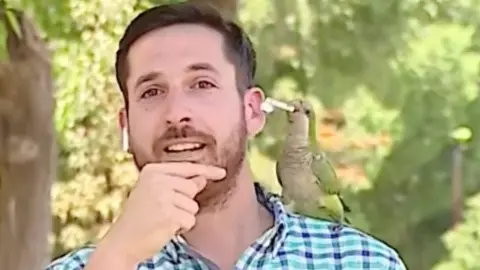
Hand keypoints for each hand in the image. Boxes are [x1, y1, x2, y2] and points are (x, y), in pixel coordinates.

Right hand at [88, 162, 225, 266]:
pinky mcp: (169, 214)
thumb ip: (178, 183)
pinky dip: (181, 227)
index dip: (207, 171)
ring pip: (193, 205)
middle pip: (192, 187)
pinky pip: (190, 220)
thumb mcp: (156, 194)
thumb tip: (202, 178)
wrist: (122, 241)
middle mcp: (157, 180)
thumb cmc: (140, 218)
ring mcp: (163, 196)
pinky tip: (165, 228)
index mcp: (152, 171)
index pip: (187, 167)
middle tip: (164, 211)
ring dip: (183, 216)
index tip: (222, 173)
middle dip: (185, 202)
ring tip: (162, 220)